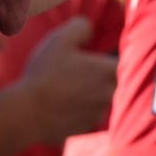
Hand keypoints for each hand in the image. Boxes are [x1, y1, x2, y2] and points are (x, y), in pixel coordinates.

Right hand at [17, 17, 117, 145]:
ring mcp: (98, 114)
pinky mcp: (86, 129)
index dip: (116, 57)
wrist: (28, 112)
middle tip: (82, 72)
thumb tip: (89, 28)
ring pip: (103, 101)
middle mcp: (109, 94)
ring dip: (93, 95)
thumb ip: (81, 27)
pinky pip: (89, 117)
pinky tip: (63, 106)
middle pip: (117, 83)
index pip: (127, 62)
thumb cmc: (45, 73)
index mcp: (108, 71)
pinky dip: (81, 111)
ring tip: (70, 89)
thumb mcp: (60, 38)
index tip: (103, 55)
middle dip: (104, 77)